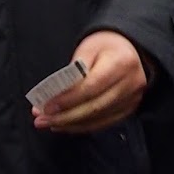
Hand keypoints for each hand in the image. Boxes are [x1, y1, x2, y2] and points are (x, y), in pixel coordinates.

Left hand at [34, 31, 148, 133]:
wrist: (130, 49)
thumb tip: (55, 96)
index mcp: (122, 63)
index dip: (68, 100)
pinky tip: (65, 125)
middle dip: (65, 117)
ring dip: (70, 124)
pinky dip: (83, 126)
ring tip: (48, 123)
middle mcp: (131, 83)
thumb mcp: (88, 48)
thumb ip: (72, 71)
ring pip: (98, 118)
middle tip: (41, 120)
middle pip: (95, 107)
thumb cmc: (106, 46)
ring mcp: (132, 98)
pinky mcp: (129, 109)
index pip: (91, 87)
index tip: (46, 106)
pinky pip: (104, 123)